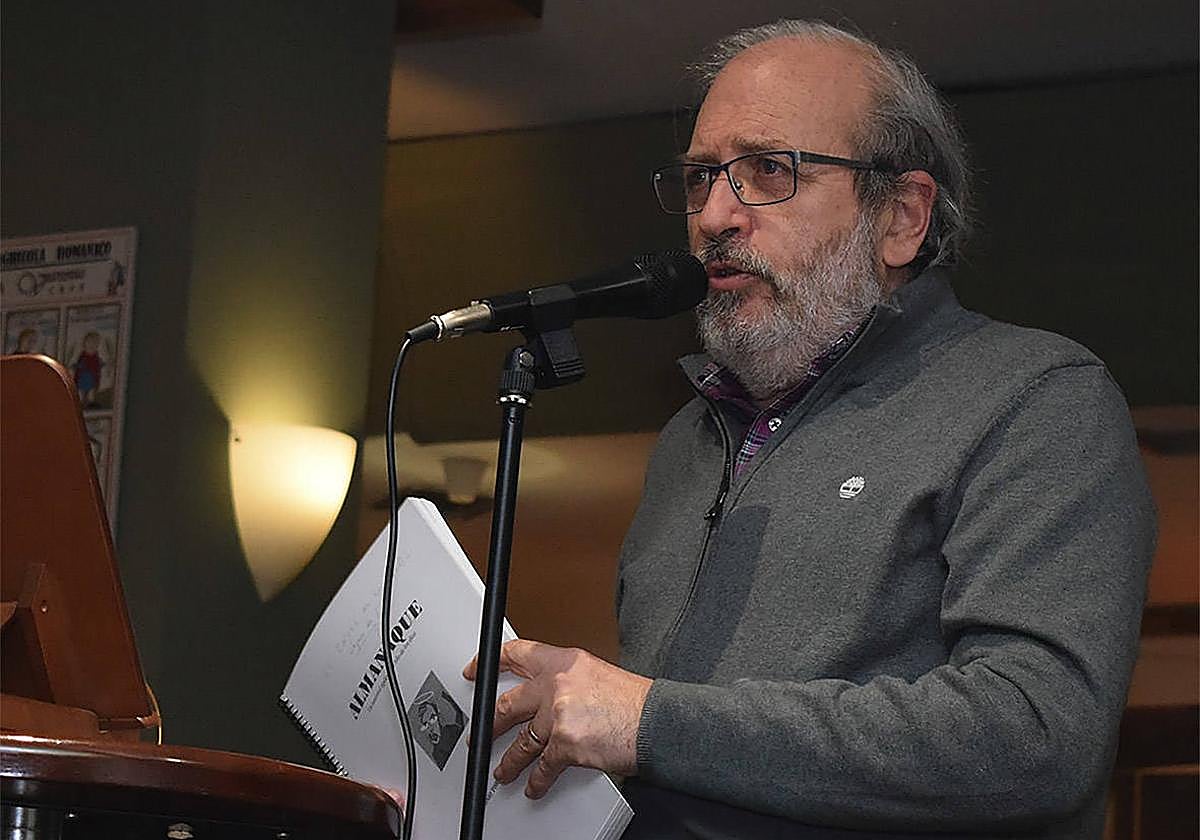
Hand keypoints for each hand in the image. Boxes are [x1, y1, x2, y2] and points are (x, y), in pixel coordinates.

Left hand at [463, 639, 651, 798]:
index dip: (488, 662)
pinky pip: (542, 767)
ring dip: (509, 761)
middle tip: (481, 732)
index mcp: (564, 661)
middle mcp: (556, 684)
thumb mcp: (597, 673)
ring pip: (520, 741)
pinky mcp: (565, 744)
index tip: (476, 669)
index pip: (517, 654)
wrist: (655, 722)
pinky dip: (536, 780)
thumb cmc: (634, 701)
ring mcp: (558, 715)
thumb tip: (550, 695)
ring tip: (503, 769)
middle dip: (489, 724)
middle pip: (508, 703)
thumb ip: (568, 681)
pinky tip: (534, 785)